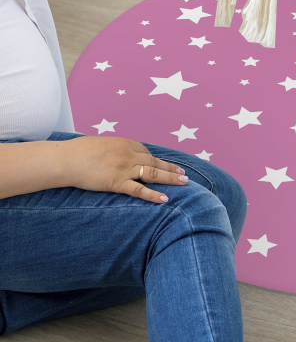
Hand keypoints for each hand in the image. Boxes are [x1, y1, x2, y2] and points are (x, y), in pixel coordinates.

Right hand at [62, 135, 188, 203]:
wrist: (66, 159)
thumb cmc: (78, 151)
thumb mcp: (101, 144)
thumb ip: (114, 150)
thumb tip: (117, 156)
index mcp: (125, 143)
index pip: (145, 152)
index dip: (155, 160)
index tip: (162, 166)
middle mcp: (129, 154)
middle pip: (154, 162)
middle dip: (170, 168)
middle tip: (184, 174)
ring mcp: (125, 168)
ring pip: (153, 173)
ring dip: (170, 178)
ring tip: (183, 182)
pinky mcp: (117, 182)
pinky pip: (138, 189)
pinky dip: (153, 194)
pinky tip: (165, 199)